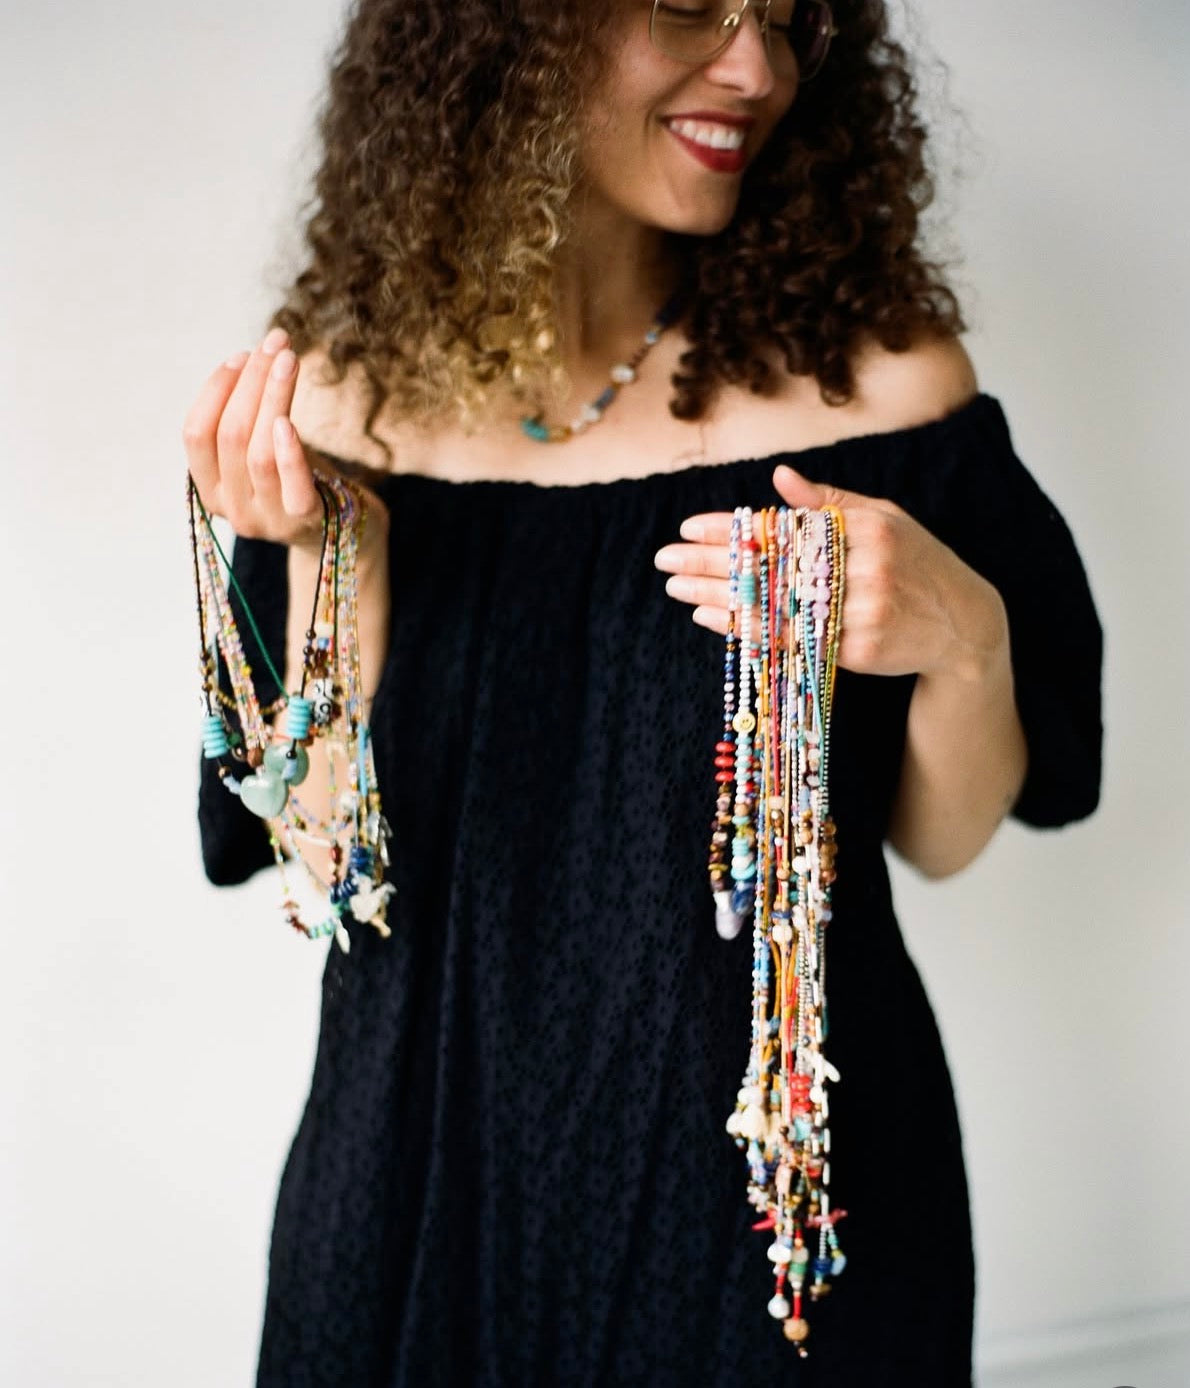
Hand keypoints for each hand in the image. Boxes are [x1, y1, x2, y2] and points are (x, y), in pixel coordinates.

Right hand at [183, 327, 388, 556]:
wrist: (344, 529)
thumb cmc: (300, 479)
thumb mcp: (264, 450)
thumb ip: (249, 419)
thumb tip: (255, 357)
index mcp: (210, 489)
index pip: (196, 434)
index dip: (215, 390)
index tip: (242, 356)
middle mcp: (231, 509)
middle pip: (230, 435)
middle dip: (251, 381)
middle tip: (275, 344)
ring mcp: (265, 519)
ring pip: (258, 451)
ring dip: (273, 397)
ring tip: (288, 360)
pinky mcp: (302, 523)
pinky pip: (291, 485)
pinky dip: (288, 452)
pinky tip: (289, 421)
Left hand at [653, 462, 1006, 681]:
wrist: (964, 624)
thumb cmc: (917, 562)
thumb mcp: (885, 518)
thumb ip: (829, 501)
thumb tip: (779, 477)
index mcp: (866, 528)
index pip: (783, 527)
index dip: (732, 528)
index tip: (688, 527)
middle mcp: (863, 569)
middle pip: (770, 566)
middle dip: (711, 562)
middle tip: (665, 559)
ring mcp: (860, 613)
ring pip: (774, 606)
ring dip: (719, 599)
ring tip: (678, 590)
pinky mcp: (856, 651)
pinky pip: (789, 640)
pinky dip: (746, 629)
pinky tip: (713, 619)